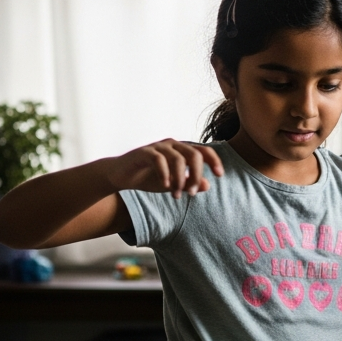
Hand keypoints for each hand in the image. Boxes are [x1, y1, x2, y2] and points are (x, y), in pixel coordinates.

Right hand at [105, 139, 224, 198]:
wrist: (122, 176)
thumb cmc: (149, 177)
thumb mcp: (173, 184)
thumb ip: (189, 183)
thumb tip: (208, 185)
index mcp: (181, 150)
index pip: (203, 151)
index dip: (214, 161)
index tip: (219, 175)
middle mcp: (172, 145)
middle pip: (194, 155)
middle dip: (196, 175)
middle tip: (192, 194)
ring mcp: (158, 147)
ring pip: (178, 159)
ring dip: (180, 180)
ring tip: (177, 195)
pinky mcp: (144, 152)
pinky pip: (159, 160)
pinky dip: (165, 174)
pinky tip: (166, 186)